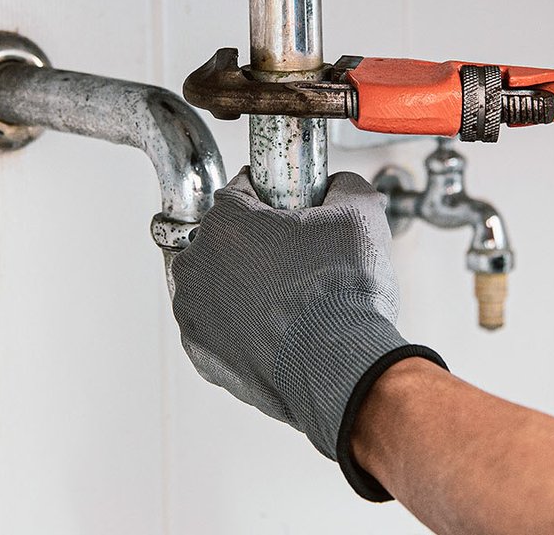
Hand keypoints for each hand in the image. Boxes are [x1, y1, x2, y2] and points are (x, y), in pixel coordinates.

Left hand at [170, 169, 442, 494]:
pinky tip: (274, 330)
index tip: (288, 212)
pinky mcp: (202, 354)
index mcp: (225, 223)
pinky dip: (238, 327)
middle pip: (222, 240)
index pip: (239, 192)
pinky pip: (216, 328)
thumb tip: (338, 186)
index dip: (269, 199)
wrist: (341, 368)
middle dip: (252, 245)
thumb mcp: (360, 214)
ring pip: (214, 285)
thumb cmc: (343, 295)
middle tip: (295, 261)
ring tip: (286, 300)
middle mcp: (197, 265)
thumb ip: (343, 185)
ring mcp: (194, 314)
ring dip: (240, 286)